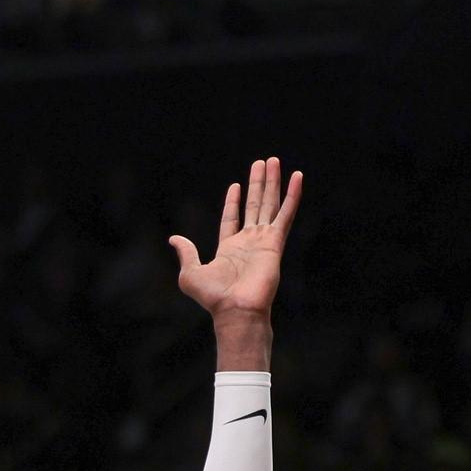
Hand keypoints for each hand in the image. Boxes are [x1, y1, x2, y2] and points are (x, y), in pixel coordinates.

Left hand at [169, 157, 302, 324]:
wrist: (235, 308)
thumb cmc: (213, 297)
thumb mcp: (190, 273)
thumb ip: (186, 253)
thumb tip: (174, 239)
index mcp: (229, 248)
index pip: (232, 218)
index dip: (233, 202)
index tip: (236, 185)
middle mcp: (248, 242)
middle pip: (254, 205)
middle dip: (257, 184)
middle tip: (263, 163)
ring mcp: (263, 240)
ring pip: (270, 204)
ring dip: (272, 182)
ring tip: (274, 161)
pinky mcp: (276, 241)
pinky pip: (286, 213)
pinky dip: (292, 195)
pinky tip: (297, 177)